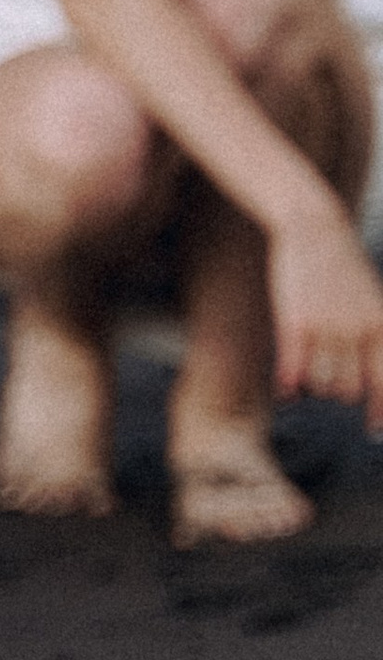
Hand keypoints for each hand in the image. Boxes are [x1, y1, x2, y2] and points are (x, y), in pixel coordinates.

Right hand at [268, 205, 382, 428]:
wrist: (315, 229)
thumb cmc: (343, 269)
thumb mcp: (372, 300)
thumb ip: (374, 336)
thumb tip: (370, 379)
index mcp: (382, 326)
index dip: (381, 411)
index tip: (374, 430)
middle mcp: (358, 332)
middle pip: (349, 390)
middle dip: (339, 390)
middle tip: (328, 375)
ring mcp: (327, 329)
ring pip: (322, 384)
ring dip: (315, 384)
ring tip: (307, 367)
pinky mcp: (295, 325)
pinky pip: (295, 370)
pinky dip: (291, 385)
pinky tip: (286, 389)